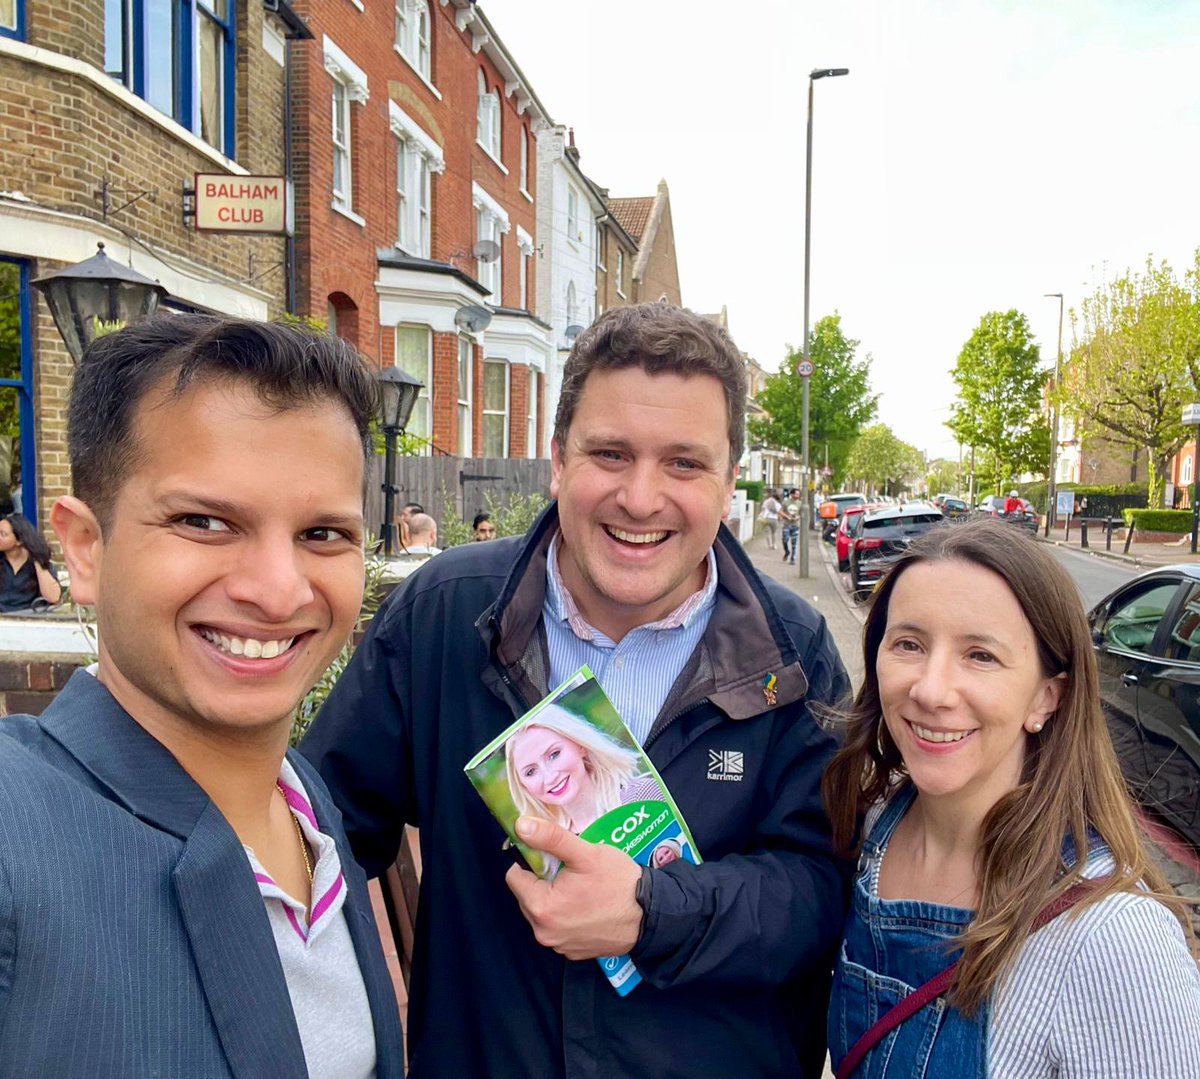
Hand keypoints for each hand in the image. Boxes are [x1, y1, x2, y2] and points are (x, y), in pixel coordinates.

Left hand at [505, 816, 643, 959]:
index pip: (515, 877)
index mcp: (542, 908)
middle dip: (543, 880)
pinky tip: (588, 906)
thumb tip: (520, 826)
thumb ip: (550, 838)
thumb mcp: (585, 853)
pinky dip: (567, 916)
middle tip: (570, 870)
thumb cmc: (618, 883)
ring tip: (581, 888)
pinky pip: (558, 928)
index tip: (551, 856)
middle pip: (527, 895)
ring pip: (542, 912)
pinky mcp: (573, 952)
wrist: (650, 916)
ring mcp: (559, 946)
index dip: (531, 861)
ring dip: (554, 898)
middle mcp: (544, 933)